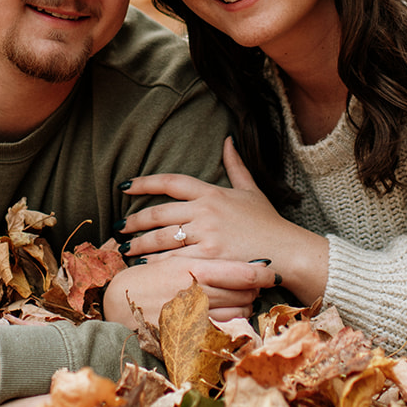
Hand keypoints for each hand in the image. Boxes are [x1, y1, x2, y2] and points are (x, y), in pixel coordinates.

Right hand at [102, 255, 278, 327]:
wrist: (116, 303)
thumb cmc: (145, 278)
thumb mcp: (172, 262)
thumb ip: (199, 261)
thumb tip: (228, 260)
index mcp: (193, 267)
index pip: (240, 271)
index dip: (261, 272)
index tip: (272, 272)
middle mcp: (197, 290)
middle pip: (244, 292)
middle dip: (252, 289)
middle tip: (253, 285)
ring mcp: (195, 315)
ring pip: (238, 311)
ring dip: (244, 306)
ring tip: (242, 300)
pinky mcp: (190, 334)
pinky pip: (223, 330)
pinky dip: (232, 324)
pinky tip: (231, 318)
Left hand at [122, 138, 329, 303]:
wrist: (287, 252)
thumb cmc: (268, 223)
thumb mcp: (251, 190)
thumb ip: (235, 166)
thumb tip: (228, 140)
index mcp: (212, 193)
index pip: (171, 182)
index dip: (145, 182)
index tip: (125, 186)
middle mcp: (205, 211)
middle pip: (158, 213)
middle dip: (134, 221)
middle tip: (118, 227)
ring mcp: (206, 235)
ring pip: (161, 238)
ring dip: (139, 244)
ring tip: (124, 248)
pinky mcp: (209, 258)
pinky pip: (174, 260)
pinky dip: (155, 264)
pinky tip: (142, 267)